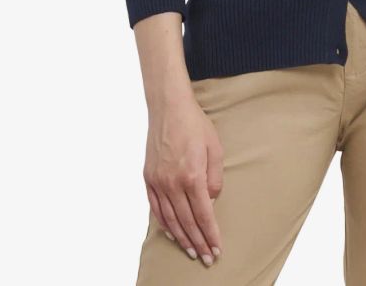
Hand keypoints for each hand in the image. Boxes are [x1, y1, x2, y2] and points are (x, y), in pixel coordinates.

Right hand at [143, 95, 223, 266]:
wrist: (169, 108)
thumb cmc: (195, 125)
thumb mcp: (215, 148)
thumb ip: (215, 178)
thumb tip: (211, 201)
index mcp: (192, 176)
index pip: (203, 215)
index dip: (210, 235)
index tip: (216, 249)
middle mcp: (172, 183)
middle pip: (187, 222)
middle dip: (198, 242)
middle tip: (206, 258)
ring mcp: (158, 182)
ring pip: (169, 219)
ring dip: (181, 238)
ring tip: (191, 251)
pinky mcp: (148, 178)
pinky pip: (156, 208)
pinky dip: (164, 223)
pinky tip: (172, 232)